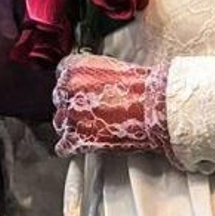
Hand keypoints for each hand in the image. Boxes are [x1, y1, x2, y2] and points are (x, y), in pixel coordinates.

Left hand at [52, 54, 173, 160]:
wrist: (154, 107)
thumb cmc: (140, 87)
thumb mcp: (112, 68)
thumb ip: (91, 76)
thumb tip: (88, 85)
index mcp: (74, 69)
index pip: (62, 76)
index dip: (75, 86)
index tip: (84, 92)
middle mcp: (67, 90)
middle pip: (61, 100)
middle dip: (74, 106)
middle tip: (92, 111)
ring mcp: (71, 115)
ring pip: (60, 123)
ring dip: (72, 126)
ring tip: (91, 128)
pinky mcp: (77, 139)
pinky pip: (63, 147)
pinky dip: (72, 147)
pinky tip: (85, 144)